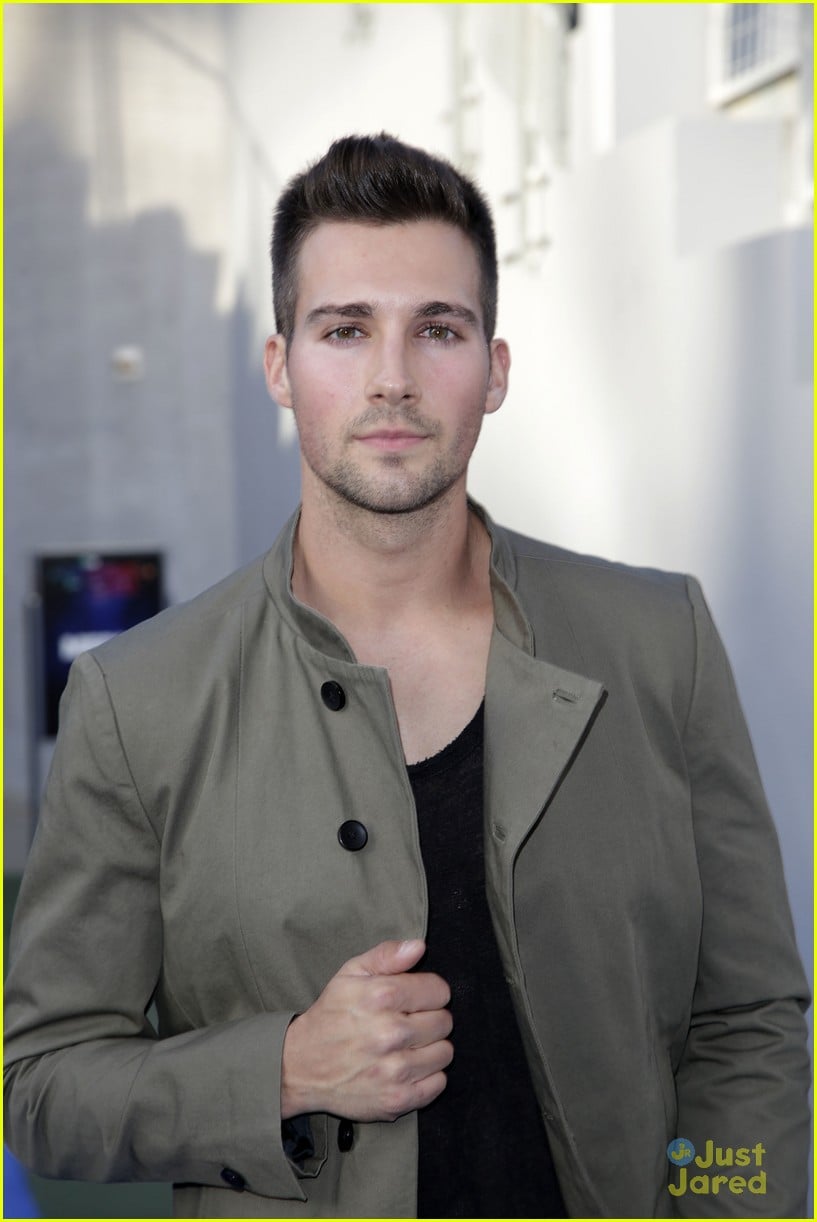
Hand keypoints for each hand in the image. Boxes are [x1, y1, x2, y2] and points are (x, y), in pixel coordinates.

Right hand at [281, 939, 452, 1121]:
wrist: (300, 1066)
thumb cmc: (331, 1015)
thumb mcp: (350, 974)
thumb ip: (387, 955)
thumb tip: (419, 947)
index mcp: (382, 996)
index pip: (439, 990)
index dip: (429, 992)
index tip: (415, 999)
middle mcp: (391, 1033)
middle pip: (445, 1021)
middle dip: (430, 1018)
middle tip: (408, 1022)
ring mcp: (395, 1070)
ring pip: (445, 1052)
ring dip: (431, 1048)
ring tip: (408, 1046)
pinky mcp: (397, 1100)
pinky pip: (438, 1084)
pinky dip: (428, 1076)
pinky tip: (407, 1067)